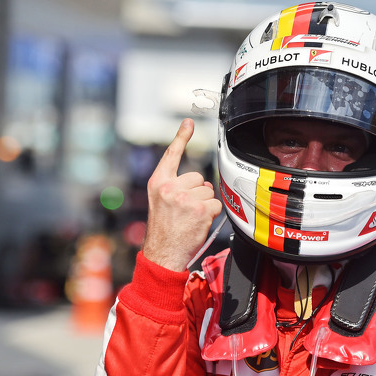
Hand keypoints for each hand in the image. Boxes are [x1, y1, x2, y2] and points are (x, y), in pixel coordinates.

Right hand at [142, 119, 222, 270]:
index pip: (172, 155)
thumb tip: (202, 182)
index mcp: (158, 183)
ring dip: (205, 204)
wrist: (163, 253)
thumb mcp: (160, 202)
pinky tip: (199, 222)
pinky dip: (212, 214)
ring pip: (209, 191)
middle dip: (197, 192)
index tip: (189, 122)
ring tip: (190, 217)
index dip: (181, 137)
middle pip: (198, 178)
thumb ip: (176, 187)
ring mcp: (185, 198)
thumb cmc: (164, 229)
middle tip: (185, 209)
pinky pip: (216, 204)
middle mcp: (170, 187)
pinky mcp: (200, 209)